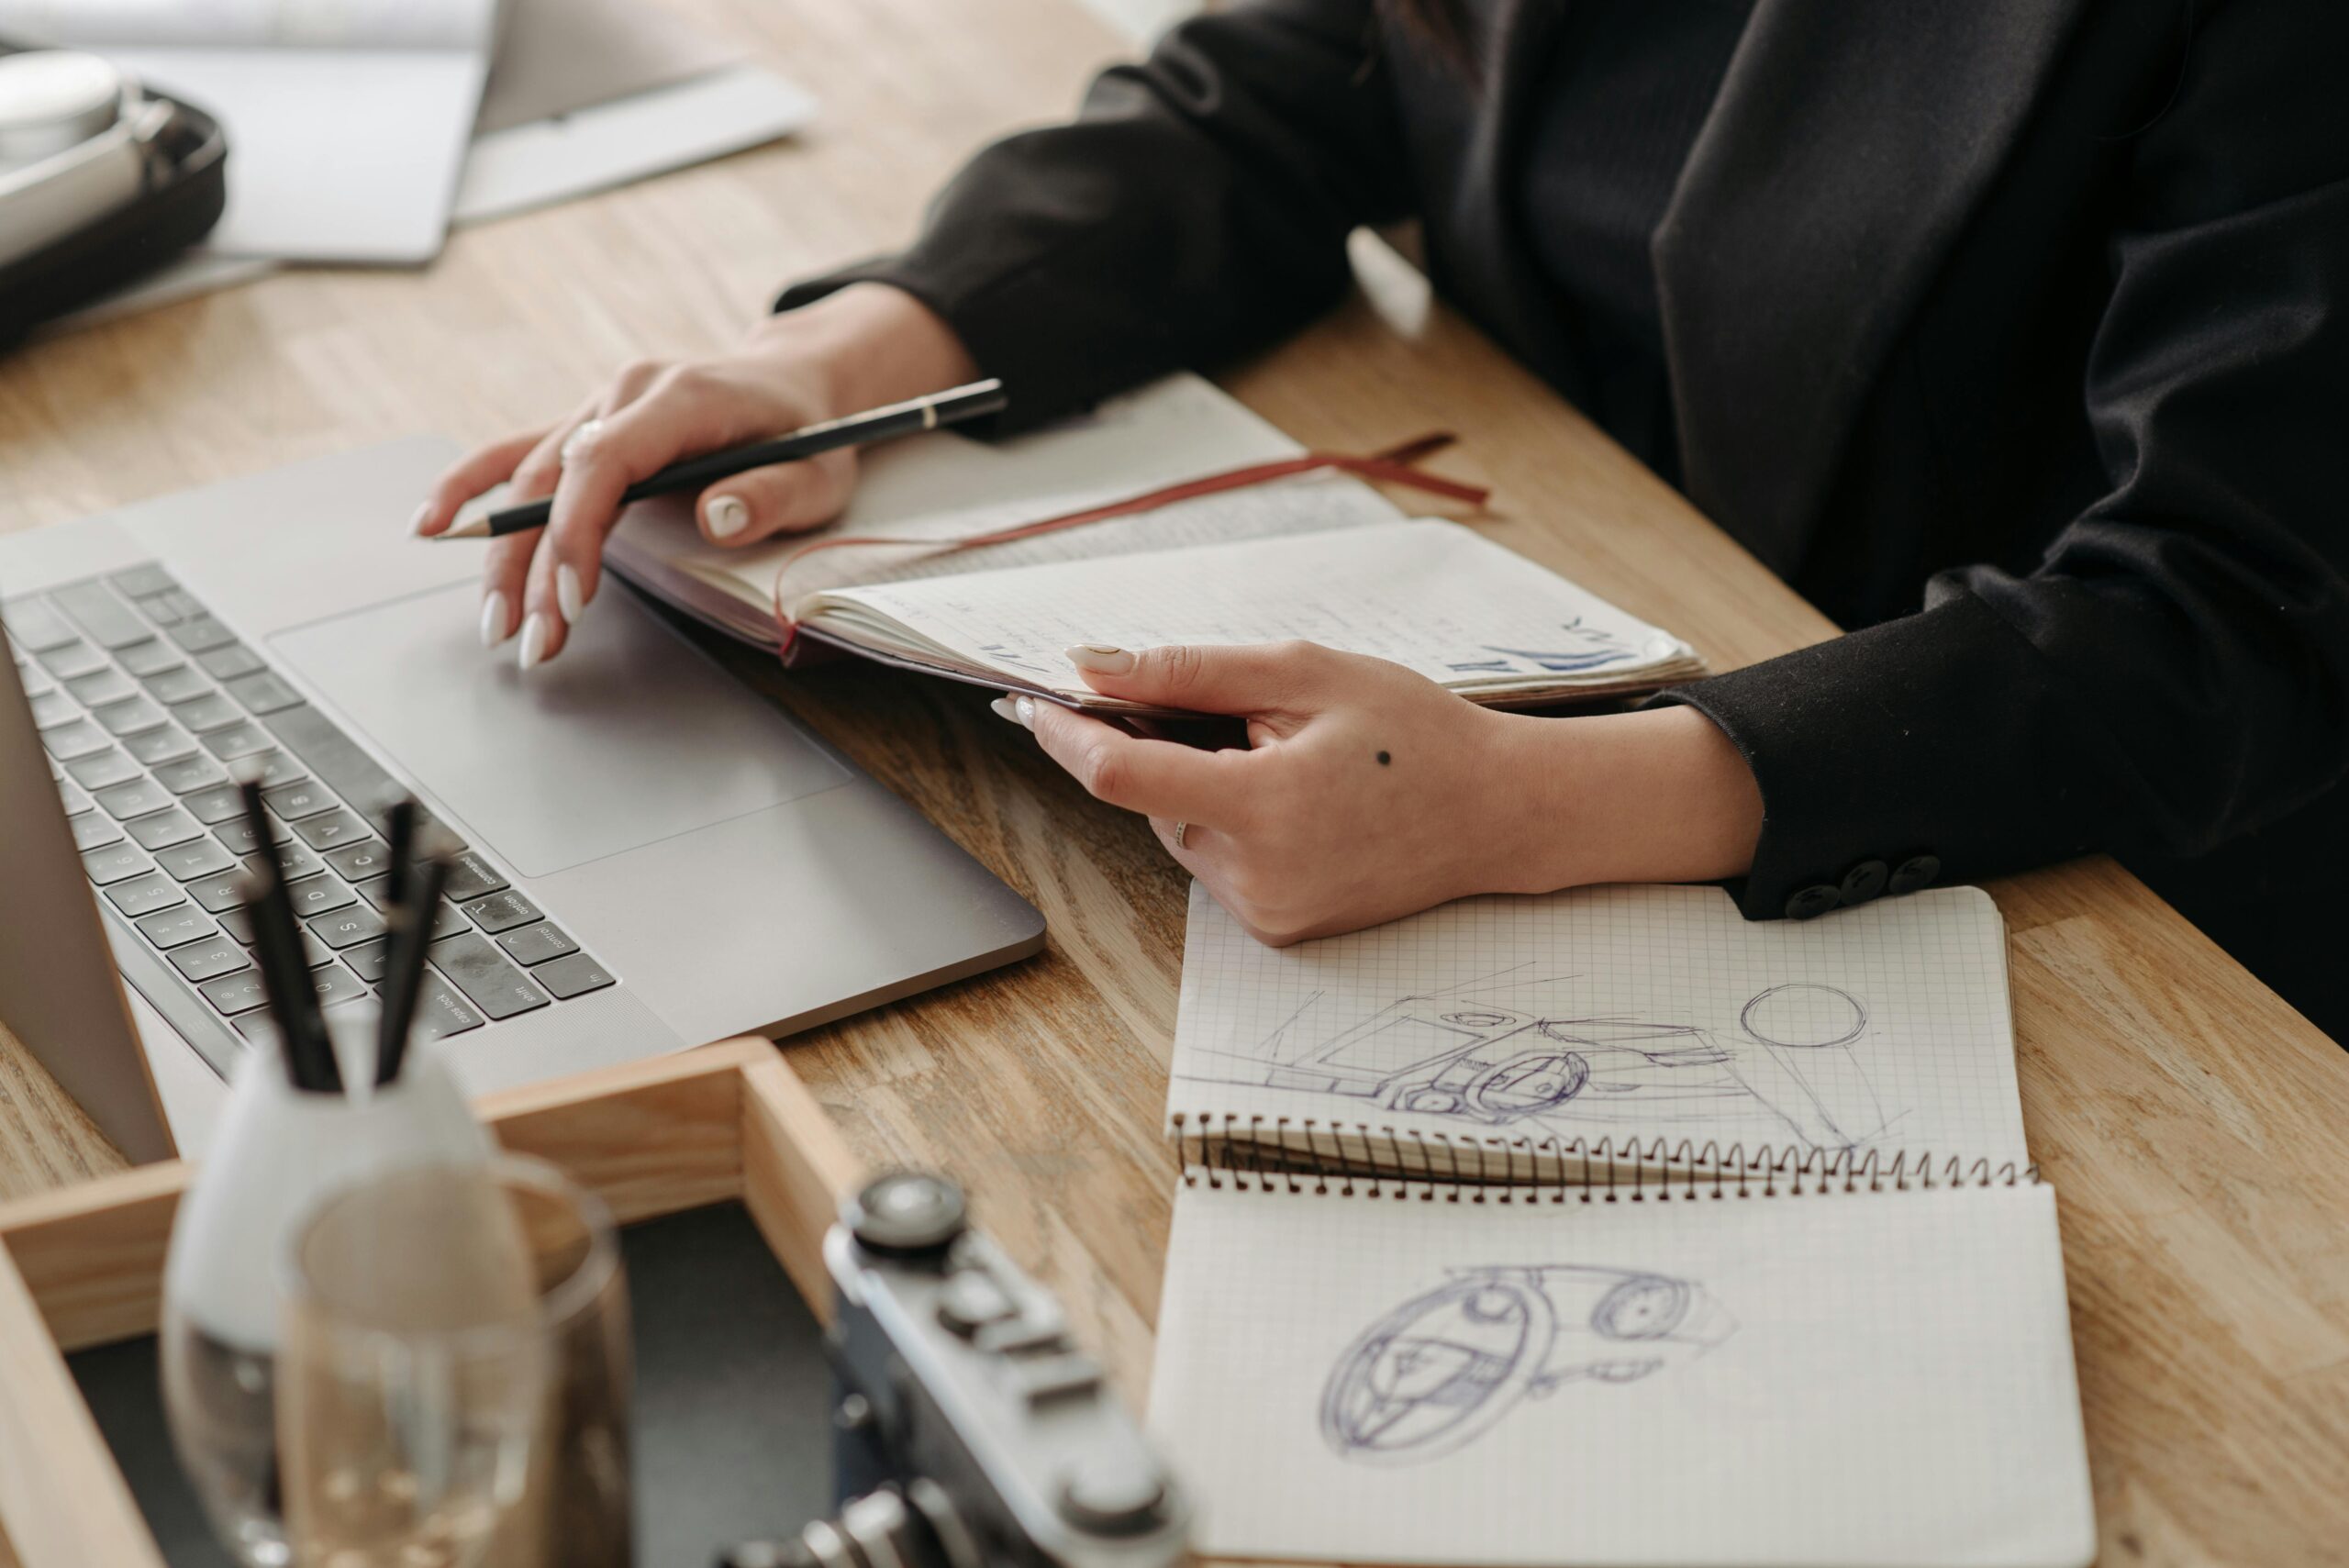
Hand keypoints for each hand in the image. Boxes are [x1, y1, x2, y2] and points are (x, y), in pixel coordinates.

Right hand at [411, 283, 977, 669]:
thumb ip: (772, 494)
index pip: (605, 462)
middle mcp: (624, 396)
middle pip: (554, 482)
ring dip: (505, 554)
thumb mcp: (817, 471)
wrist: (794, 382)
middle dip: (536, 568)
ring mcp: (597, 407)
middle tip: (532, 641)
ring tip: (496, 623)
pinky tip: (431, 523)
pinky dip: (471, 486)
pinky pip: (516, 454)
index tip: (574, 597)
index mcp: (679, 398)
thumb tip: (716, 514)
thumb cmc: (809, 434)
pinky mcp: (585, 428)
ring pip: (528, 479)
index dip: (579, 530)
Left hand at [996, 641, 1763, 944]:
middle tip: (1246, 711)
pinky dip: (1235, 820)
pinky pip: (1218, 859)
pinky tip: (1302, 799)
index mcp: (1264, 808)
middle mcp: (1256, 876)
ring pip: (1183, 827)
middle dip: (1174, 745)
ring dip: (1207, 784)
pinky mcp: (1278, 928)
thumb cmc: (1415, 735)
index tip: (1033, 702)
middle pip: (1156, 796)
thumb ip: (1193, 672)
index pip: (1124, 773)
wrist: (1500, 813)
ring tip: (1296, 758)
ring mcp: (1267, 911)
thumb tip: (1096, 668)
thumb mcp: (1307, 674)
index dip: (1068, 733)